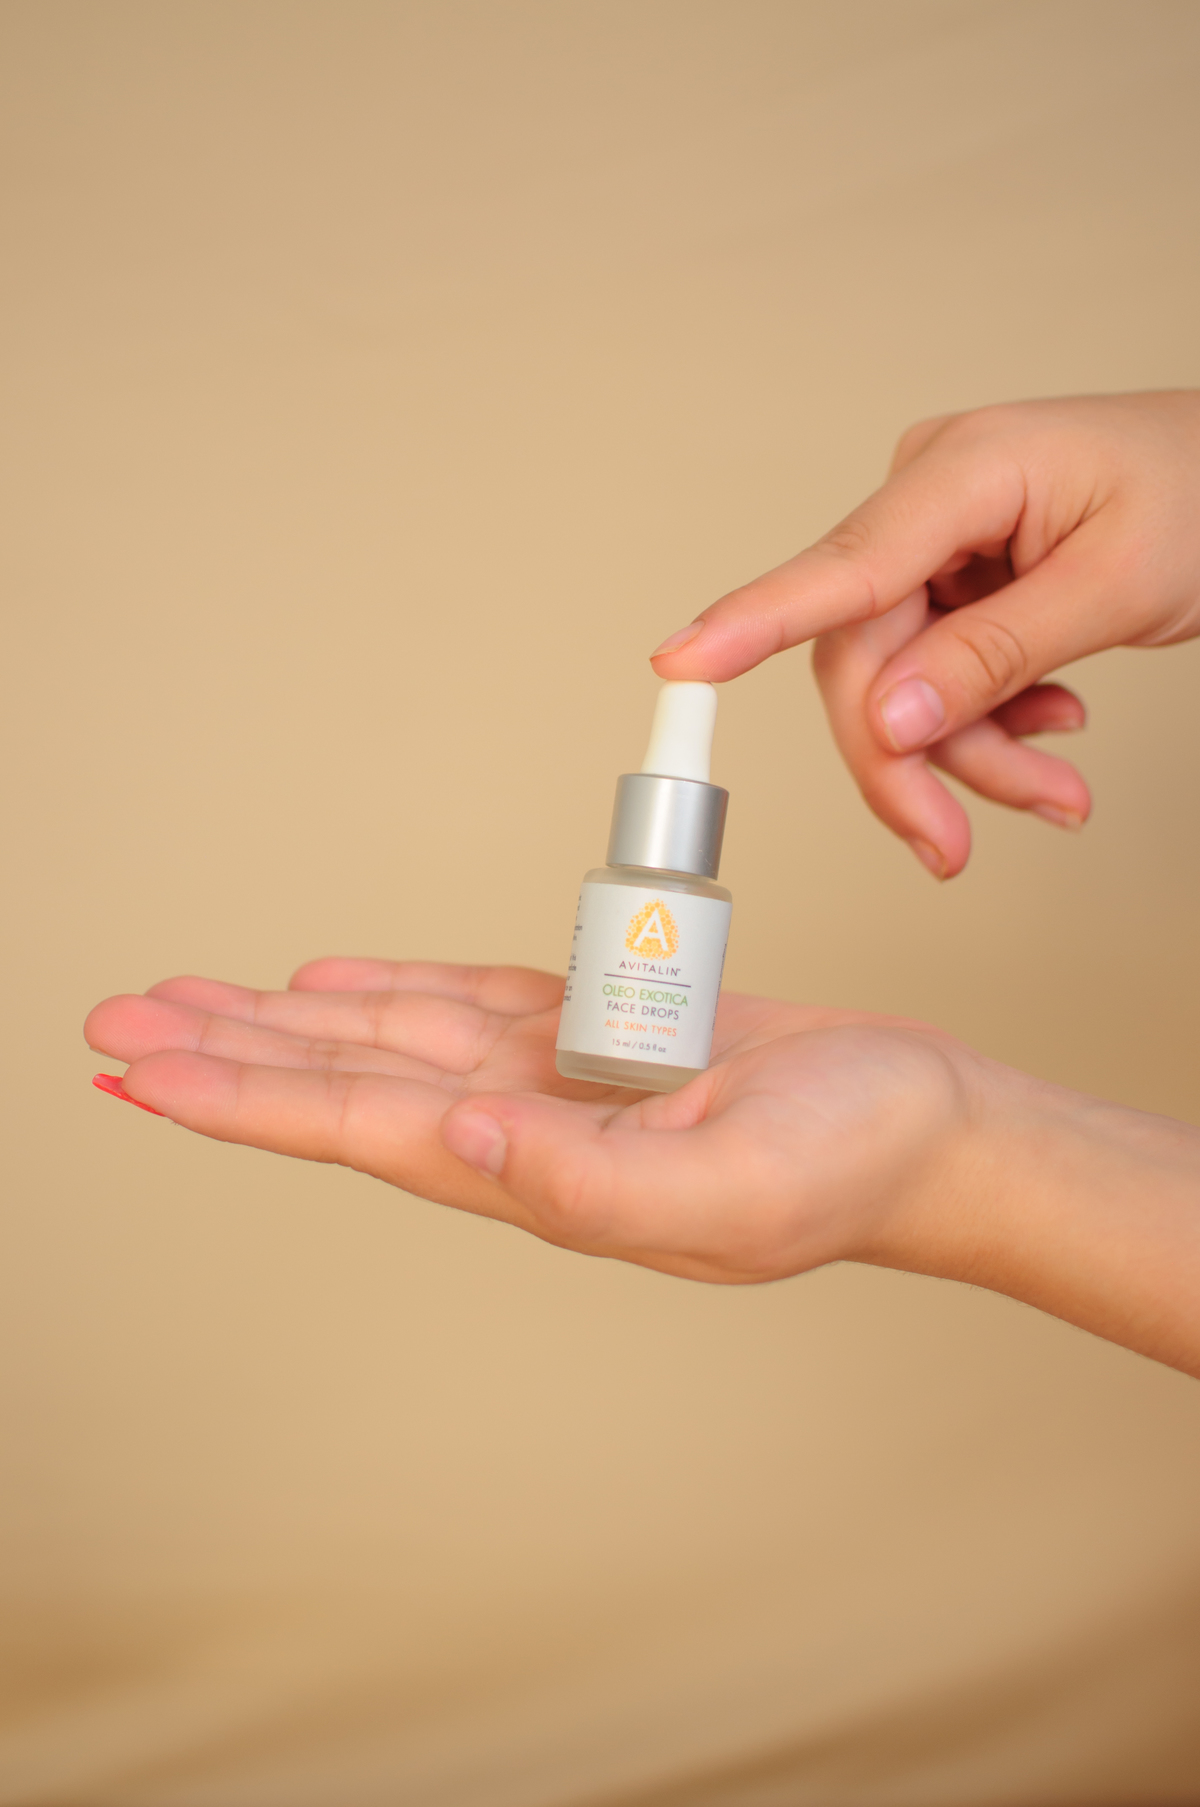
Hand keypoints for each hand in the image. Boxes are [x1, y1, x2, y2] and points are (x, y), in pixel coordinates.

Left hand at [85, 958, 977, 1283]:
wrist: (925, 1121)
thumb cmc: (852, 1163)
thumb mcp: (732, 1193)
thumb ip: (590, 1185)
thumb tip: (464, 1142)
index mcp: (539, 1171)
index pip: (357, 1129)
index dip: (242, 1099)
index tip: (141, 1074)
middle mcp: (523, 1127)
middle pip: (340, 1083)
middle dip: (223, 1056)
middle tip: (116, 1027)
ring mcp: (553, 1078)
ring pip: (385, 1039)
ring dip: (282, 1021)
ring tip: (186, 1002)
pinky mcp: (593, 1031)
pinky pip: (463, 1004)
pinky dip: (387, 993)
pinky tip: (325, 988)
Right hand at [652, 392, 1199, 875]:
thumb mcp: (1118, 584)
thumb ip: (995, 656)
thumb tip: (889, 721)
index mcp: (964, 471)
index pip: (841, 566)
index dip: (754, 623)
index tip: (680, 663)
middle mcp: (930, 498)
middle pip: (867, 656)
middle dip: (916, 758)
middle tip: (953, 847)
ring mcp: (939, 538)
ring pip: (903, 684)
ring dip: (972, 757)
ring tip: (1060, 794)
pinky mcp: (959, 576)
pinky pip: (940, 675)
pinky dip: (992, 726)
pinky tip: (1053, 732)